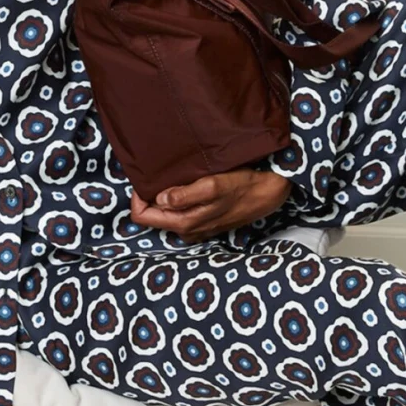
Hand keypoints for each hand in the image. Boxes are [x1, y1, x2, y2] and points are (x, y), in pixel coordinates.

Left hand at [131, 167, 290, 243]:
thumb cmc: (241, 186)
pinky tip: (188, 185)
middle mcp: (186, 231)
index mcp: (184, 223)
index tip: (145, 178)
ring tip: (175, 177)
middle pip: (152, 216)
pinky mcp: (203, 223)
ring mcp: (195, 229)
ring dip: (165, 197)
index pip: (142, 217)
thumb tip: (160, 198)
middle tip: (159, 174)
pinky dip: (177, 200)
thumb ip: (185, 195)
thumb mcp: (213, 186)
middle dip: (150, 196)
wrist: (267, 193)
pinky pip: (179, 213)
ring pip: (165, 214)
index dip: (138, 197)